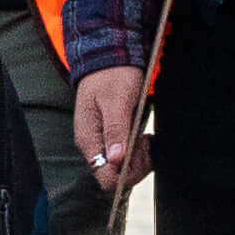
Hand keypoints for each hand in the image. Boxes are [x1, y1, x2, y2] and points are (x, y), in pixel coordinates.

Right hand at [72, 62, 149, 192]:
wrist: (109, 58)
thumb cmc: (112, 75)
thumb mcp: (116, 100)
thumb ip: (115, 129)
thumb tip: (116, 160)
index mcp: (89, 139)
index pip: (105, 177)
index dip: (127, 171)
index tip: (139, 148)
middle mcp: (93, 145)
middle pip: (116, 176)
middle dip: (136, 164)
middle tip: (145, 140)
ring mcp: (101, 142)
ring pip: (122, 168)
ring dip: (139, 157)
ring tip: (144, 136)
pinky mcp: (110, 138)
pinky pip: (125, 157)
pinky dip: (138, 151)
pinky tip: (142, 136)